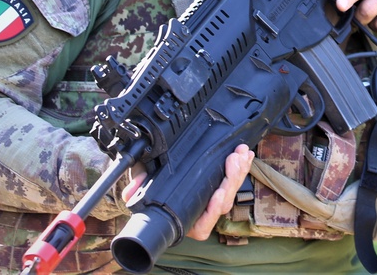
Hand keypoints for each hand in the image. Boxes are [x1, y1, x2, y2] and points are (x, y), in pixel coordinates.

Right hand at [120, 144, 255, 240]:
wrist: (158, 193)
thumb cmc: (152, 195)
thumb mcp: (143, 190)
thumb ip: (138, 189)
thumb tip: (132, 191)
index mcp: (187, 221)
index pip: (204, 222)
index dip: (213, 209)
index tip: (216, 194)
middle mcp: (202, 215)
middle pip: (223, 202)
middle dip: (231, 179)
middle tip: (232, 160)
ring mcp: (213, 202)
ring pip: (231, 190)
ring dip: (239, 170)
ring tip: (240, 153)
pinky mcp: (221, 189)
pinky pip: (234, 181)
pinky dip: (241, 167)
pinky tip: (244, 154)